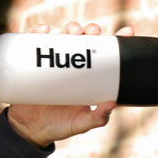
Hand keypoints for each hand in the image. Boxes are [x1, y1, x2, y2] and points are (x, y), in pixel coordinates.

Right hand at [6, 22, 134, 148]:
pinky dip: (39, 33)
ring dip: (69, 28)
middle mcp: (72, 67)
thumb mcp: (80, 123)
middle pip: (84, 40)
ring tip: (72, 31)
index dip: (116, 42)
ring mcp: (53, 63)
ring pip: (63, 37)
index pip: (105, 56)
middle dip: (91, 31)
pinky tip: (44, 31)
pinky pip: (35, 43)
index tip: (127, 31)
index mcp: (88, 78)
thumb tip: (112, 104)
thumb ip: (97, 118)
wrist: (29, 130)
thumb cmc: (59, 126)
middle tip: (92, 32)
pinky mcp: (33, 64)